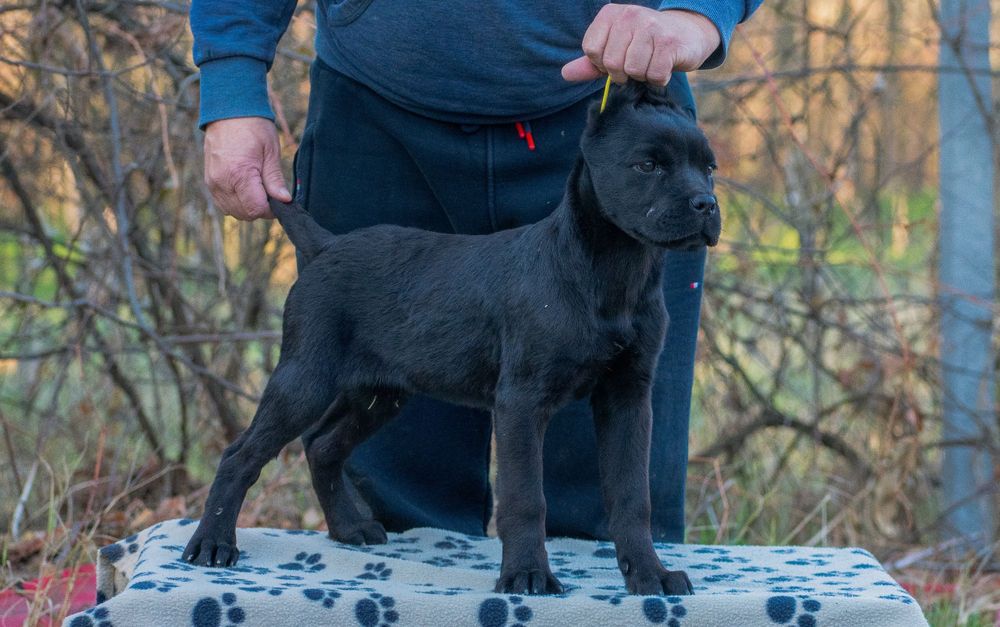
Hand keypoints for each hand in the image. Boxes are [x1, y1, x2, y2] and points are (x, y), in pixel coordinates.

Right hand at [203, 117, 291, 220]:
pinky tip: (245, 188)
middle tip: (269, 192)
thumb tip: (284, 201)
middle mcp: (222, 182)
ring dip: (247, 206)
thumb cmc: (253, 127)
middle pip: (244, 214)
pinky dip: (236, 202)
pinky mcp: (209, 181)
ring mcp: (212, 183)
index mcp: (239, 174)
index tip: (279, 200)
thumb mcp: (270, 151)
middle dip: (260, 208)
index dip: (271, 209)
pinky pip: (223, 203)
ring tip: (257, 187)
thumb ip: (275, 180)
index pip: (256, 209)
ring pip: (233, 211)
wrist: (228, 110)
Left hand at [561, 6, 719, 85]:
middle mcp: (630, 14)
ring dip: (642, 76)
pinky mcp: (670, 42)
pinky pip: (654, 74)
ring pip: (633, 70)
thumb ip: (590, 63)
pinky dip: (658, 79)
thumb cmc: (644, 45)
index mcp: (610, 14)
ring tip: (650, 64)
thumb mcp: (614, 50)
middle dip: (622, 73)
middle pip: (611, 63)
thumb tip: (565, 74)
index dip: (602, 65)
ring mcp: (651, 26)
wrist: (686, 34)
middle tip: (635, 65)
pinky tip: (663, 67)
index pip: (591, 50)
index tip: (617, 59)